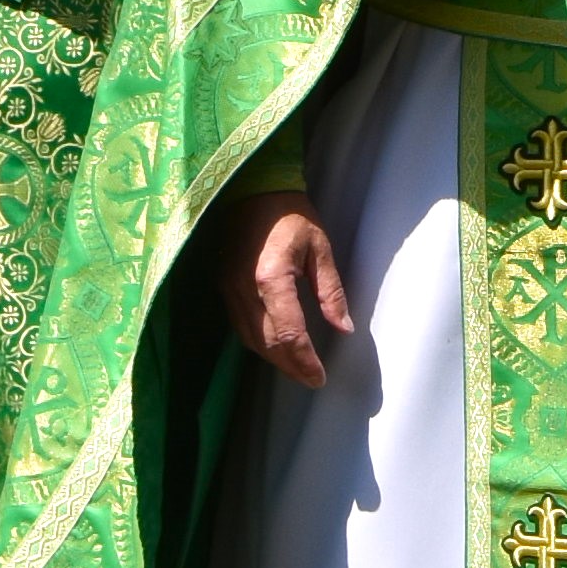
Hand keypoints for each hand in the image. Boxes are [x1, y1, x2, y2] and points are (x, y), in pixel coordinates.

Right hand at [228, 191, 354, 381]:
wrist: (251, 188)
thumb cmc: (291, 213)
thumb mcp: (320, 248)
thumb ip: (330, 291)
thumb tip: (343, 328)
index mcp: (271, 278)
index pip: (289, 333)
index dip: (304, 361)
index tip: (320, 377)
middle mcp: (244, 289)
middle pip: (266, 343)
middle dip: (290, 367)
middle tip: (311, 379)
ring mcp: (229, 289)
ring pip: (249, 339)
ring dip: (273, 359)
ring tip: (297, 369)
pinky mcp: (223, 286)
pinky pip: (239, 326)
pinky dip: (258, 342)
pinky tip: (275, 346)